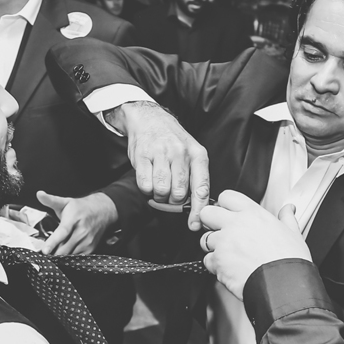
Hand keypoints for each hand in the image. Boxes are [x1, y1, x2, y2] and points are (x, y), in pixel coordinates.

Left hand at [37, 191, 117, 255]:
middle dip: (53, 251)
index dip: (53, 242)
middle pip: (64, 248)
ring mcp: (87, 241)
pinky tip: (67, 248)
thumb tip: (39, 194)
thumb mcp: (66, 202)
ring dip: (60, 253)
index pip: (62, 232)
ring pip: (69, 254)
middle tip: (47, 248)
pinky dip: (69, 255)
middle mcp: (81, 231)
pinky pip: (76, 257)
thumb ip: (51, 200)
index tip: (45, 250)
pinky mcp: (90, 248)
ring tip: (58, 246)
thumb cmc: (82, 208)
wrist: (102, 211)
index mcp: (73, 219)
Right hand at [107, 100, 209, 230]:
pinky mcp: (142, 155)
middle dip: (174, 201)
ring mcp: (161, 153)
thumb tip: (198, 207)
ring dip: (159, 196)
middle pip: (179, 193)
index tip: (195, 224)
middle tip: (170, 194)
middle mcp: (181, 153)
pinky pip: (145, 184)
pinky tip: (149, 179)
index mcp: (198, 154)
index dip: (198, 210)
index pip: (201, 188)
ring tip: (159, 186)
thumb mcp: (192, 153)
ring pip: (161, 190)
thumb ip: (195, 177)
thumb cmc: (173, 140)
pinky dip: (146, 188)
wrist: (150, 118)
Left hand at [198, 190, 310, 298]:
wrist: (282, 285)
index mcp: (252, 214)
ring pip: (205, 239)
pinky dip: (215, 265)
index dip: (226, 206)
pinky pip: (207, 260)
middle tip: (221, 231)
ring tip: (229, 255)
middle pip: (207, 213)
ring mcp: (224, 243)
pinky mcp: (218, 261)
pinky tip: (230, 268)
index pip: (226, 196)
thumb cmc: (288, 261)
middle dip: (211, 222)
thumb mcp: (293, 233)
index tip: (229, 213)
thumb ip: (287, 218)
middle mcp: (235, 225)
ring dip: (214, 246)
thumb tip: (289, 209)